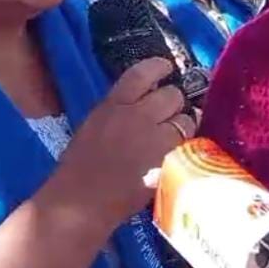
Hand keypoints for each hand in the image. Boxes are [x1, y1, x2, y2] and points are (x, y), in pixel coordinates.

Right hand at [42, 58, 195, 230]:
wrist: (83, 200)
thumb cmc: (80, 167)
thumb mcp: (94, 125)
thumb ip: (118, 111)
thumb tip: (140, 102)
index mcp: (113, 105)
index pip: (142, 73)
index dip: (159, 67)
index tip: (167, 67)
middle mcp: (137, 116)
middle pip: (172, 95)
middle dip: (175, 101)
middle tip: (172, 111)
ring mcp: (155, 139)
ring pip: (186, 119)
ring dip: (185, 124)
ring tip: (179, 135)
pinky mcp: (168, 161)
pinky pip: (188, 146)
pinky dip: (187, 147)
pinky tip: (181, 153)